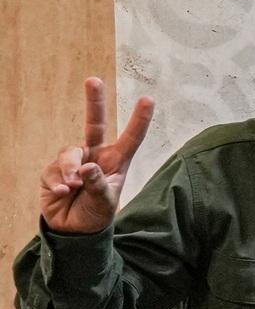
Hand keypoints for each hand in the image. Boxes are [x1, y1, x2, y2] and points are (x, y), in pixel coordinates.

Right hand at [40, 78, 155, 234]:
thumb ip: (98, 185)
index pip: (130, 139)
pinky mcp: (53, 169)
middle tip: (93, 79)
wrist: (73, 229)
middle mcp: (95, 155)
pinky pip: (54, 170)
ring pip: (70, 153)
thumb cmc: (96, 214)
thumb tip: (86, 165)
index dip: (139, 120)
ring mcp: (73, 160)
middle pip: (94, 124)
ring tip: (74, 187)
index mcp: (116, 162)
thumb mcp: (104, 203)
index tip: (148, 99)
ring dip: (70, 170)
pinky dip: (58, 183)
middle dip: (94, 101)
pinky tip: (63, 194)